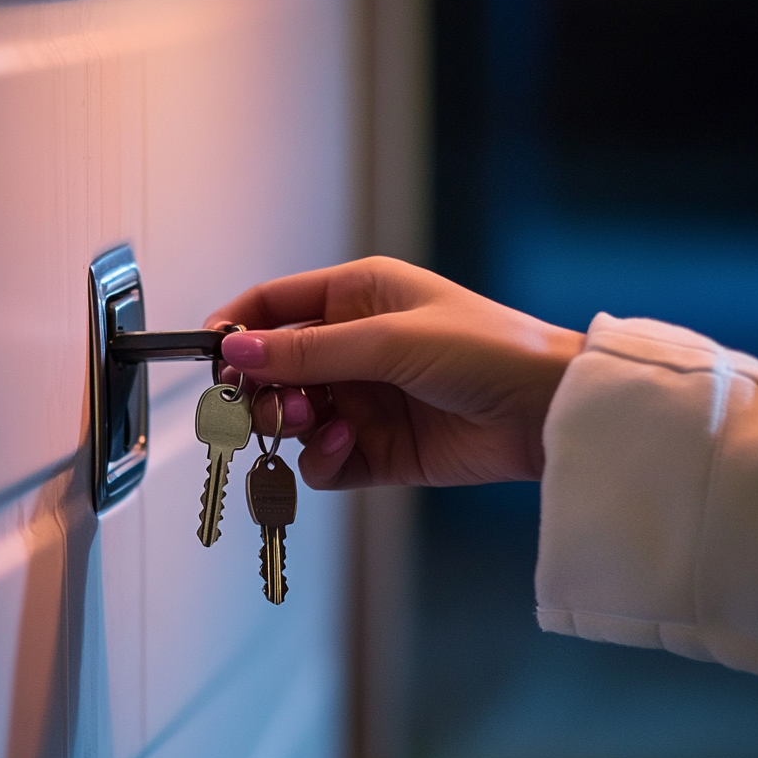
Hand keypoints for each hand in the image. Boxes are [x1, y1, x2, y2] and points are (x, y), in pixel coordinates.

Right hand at [205, 257, 584, 489]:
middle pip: (275, 370)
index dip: (237, 329)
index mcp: (359, 297)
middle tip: (260, 405)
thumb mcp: (390, 339)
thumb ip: (308, 350)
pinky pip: (324, 461)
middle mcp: (356, 347)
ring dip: (290, 425)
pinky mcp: (378, 450)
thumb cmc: (489, 351)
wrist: (547, 411)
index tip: (210, 357)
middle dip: (262, 389)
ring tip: (315, 421)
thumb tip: (236, 349)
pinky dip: (322, 460)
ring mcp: (365, 401)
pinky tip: (345, 447)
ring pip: (294, 419)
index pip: (274, 304)